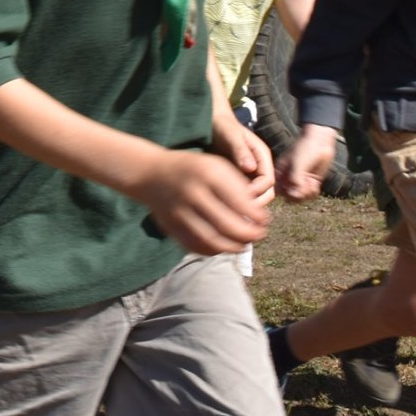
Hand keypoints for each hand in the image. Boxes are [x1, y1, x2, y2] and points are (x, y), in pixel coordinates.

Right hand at [130, 147, 270, 255]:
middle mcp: (192, 193)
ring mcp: (180, 212)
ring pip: (213, 240)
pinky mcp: (171, 226)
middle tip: (259, 235)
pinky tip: (223, 247)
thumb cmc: (191, 169)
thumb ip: (237, 187)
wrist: (150, 173)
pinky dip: (213, 251)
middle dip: (249, 235)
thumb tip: (258, 216)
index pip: (241, 202)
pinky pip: (196, 246)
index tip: (265, 220)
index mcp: (207, 174)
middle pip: (228, 225)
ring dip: (234, 247)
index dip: (258, 216)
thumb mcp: (215, 165)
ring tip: (244, 245)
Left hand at [213, 118, 277, 208]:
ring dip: (247, 204)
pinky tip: (224, 204)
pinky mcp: (240, 177)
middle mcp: (259, 166)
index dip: (256, 190)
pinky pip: (244, 193)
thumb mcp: (230, 135)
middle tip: (235, 209)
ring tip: (229, 209)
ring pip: (256, 195)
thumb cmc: (222, 125)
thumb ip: (240, 150)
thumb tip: (250, 168)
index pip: (267, 181)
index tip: (239, 195)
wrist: (212, 121)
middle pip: (266, 192)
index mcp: (262, 156)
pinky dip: (238, 201)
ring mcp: (250, 173)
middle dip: (255, 202)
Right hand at [277, 124, 340, 202]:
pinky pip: (310, 194)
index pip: (278, 191)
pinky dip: (313, 191)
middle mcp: (288, 178)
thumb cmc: (305, 149)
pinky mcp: (311, 181)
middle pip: (289, 197)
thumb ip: (295, 180)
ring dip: (307, 194)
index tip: (293, 188)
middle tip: (304, 186)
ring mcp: (300, 180)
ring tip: (311, 183)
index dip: (286, 194)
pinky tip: (315, 183)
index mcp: (280, 173)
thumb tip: (295, 195)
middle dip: (298, 195)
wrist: (319, 141)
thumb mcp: (297, 164)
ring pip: (301, 197)